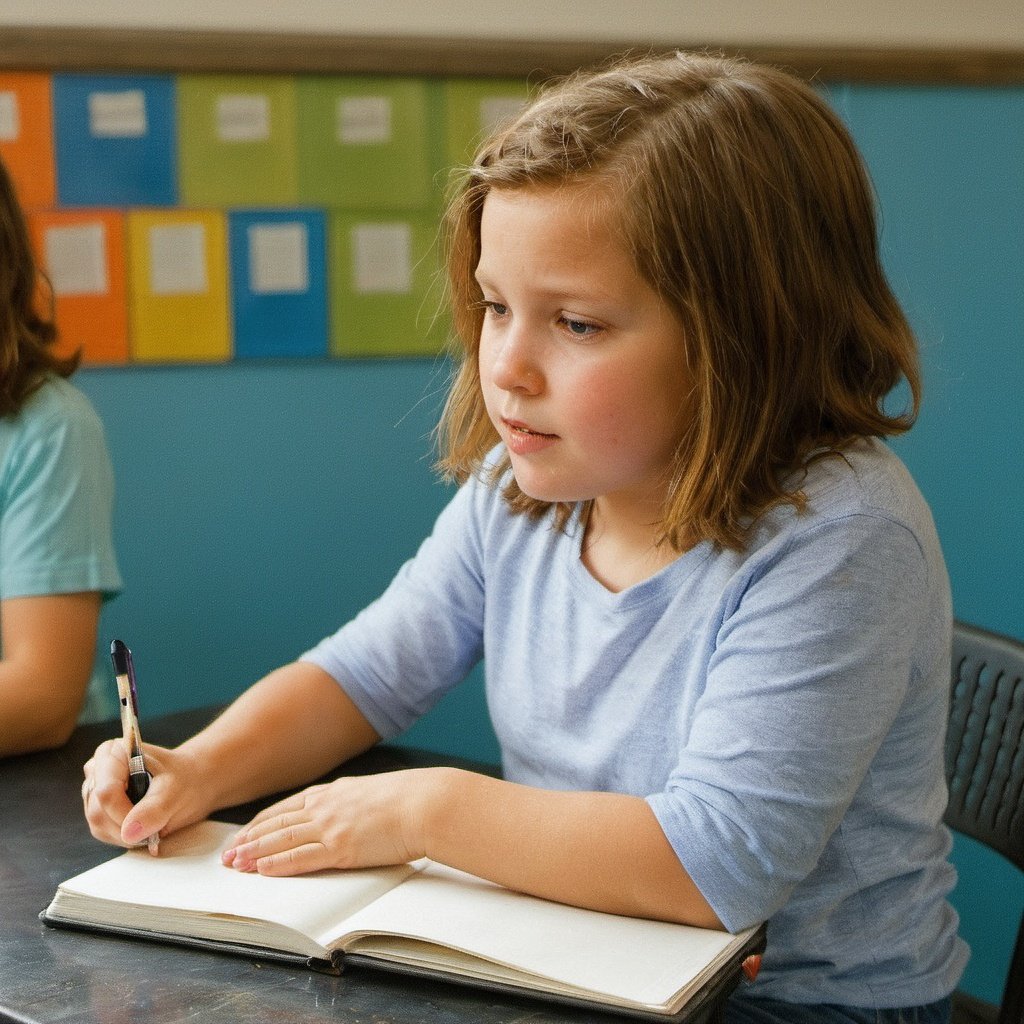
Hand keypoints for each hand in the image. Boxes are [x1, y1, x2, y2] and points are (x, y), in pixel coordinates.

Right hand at [82, 739, 208, 851]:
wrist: (190, 782)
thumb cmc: (184, 779)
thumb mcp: (176, 792)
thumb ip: (153, 810)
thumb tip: (128, 833)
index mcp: (114, 753)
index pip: (106, 792)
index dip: (124, 814)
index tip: (149, 824)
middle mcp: (98, 768)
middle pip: (98, 811)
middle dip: (128, 826)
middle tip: (156, 824)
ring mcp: (94, 789)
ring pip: (97, 825)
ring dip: (126, 833)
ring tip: (151, 821)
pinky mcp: (97, 807)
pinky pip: (101, 831)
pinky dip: (123, 835)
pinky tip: (142, 825)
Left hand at [221, 768, 444, 876]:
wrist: (426, 803)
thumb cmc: (410, 799)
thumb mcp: (372, 793)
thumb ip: (351, 803)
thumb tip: (347, 815)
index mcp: (334, 792)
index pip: (286, 808)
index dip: (261, 823)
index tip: (243, 834)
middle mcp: (326, 806)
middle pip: (276, 824)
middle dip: (247, 840)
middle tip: (226, 855)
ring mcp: (332, 826)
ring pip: (281, 841)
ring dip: (253, 854)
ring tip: (234, 865)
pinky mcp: (341, 847)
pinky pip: (301, 858)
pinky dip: (278, 865)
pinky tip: (261, 871)